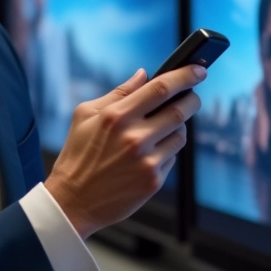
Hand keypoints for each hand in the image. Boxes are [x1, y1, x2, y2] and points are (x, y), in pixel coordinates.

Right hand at [45, 65, 204, 239]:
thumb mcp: (86, 115)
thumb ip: (118, 93)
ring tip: (161, 128)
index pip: (161, 88)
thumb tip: (143, 75)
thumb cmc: (77, 155)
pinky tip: (149, 153)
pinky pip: (172, 157)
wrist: (73, 200)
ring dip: (177, 126)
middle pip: (181, 110)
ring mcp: (147, 161)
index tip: (197, 70)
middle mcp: (135, 137)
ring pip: (180, 134)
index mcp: (117, 116)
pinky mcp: (153, 181)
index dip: (185, 76)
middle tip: (191, 96)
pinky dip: (166, 150)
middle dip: (191, 99)